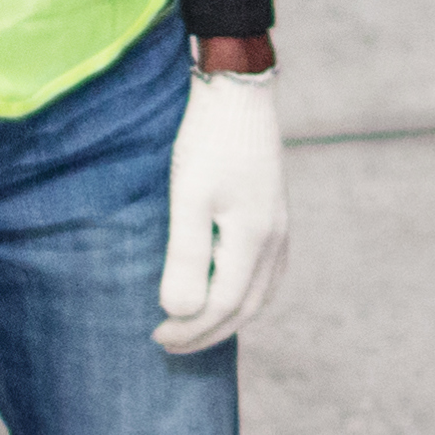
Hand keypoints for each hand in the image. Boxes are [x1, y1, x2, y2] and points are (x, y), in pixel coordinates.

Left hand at [153, 61, 286, 358]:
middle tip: (168, 344)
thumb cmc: (208, 140)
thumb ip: (185, 256)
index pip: (223, 306)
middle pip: (245, 308)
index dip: (189, 329)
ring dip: (227, 319)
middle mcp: (273, 239)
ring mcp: (279, 227)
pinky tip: (226, 293)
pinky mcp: (274, 213)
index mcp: (253, 239)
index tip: (155, 335)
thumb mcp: (188, 195)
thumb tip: (180, 310)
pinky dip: (244, 295)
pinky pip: (265, 273)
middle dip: (207, 333)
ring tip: (195, 328)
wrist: (237, 90)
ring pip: (259, 293)